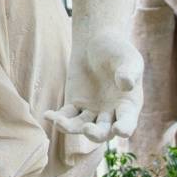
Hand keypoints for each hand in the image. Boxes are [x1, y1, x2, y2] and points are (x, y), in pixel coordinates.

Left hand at [45, 30, 142, 145]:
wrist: (95, 42)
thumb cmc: (117, 50)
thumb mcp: (128, 58)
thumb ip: (128, 71)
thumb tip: (127, 85)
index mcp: (128, 107)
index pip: (128, 122)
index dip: (124, 128)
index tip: (119, 130)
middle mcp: (110, 114)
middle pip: (103, 131)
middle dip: (95, 134)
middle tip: (87, 130)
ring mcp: (91, 112)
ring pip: (81, 126)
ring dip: (70, 127)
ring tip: (58, 121)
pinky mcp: (74, 105)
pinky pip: (66, 116)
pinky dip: (57, 117)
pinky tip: (48, 115)